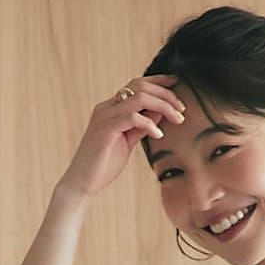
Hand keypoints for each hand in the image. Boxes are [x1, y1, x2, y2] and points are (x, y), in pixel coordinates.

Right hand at [59, 74, 186, 201]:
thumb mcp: (127, 142)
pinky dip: (149, 123)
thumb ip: (141, 127)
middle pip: (140, 86)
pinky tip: (159, 135)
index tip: (177, 84)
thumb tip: (159, 113)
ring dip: (163, 105)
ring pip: (139, 97)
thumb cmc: (103, 165)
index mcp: (112, 108)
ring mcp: (105, 116)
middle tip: (182, 108)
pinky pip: (132, 117)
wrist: (81, 182)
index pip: (137, 86)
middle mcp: (107, 107)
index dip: (158, 82)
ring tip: (178, 119)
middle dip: (165, 93)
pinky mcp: (105, 128)